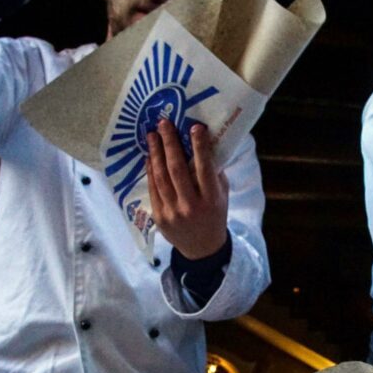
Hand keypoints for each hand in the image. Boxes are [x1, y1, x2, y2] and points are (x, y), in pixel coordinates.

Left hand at [147, 120, 229, 259]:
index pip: (204, 168)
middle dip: (170, 144)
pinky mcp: (160, 217)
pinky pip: (153, 189)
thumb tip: (206, 145)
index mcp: (212, 199)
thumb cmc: (215, 215)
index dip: (199, 146)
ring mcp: (173, 212)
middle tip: (164, 124)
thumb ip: (214, 174)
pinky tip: (149, 157)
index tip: (195, 127)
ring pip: (161, 177)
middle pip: (177, 169)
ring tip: (152, 136)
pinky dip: (150, 170)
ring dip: (156, 153)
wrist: (202, 249)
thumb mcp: (222, 196)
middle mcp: (192, 206)